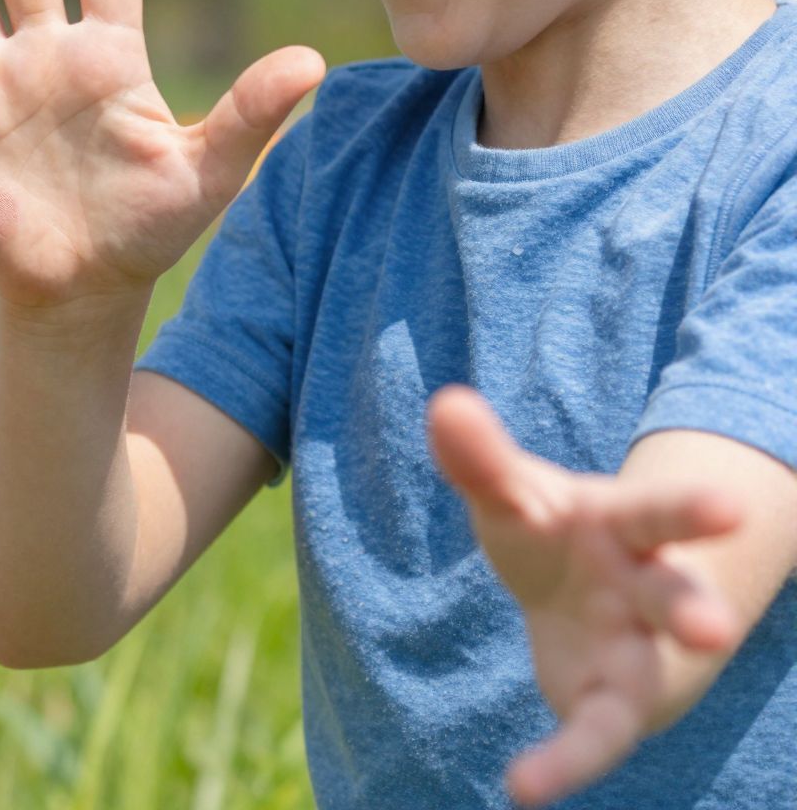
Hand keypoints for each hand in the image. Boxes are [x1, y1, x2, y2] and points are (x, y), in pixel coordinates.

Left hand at [427, 386, 746, 805]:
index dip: (695, 511)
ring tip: (617, 726)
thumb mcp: (517, 493)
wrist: (593, 597)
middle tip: (715, 628)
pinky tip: (523, 786)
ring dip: (630, 704)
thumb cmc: (556, 533)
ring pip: (645, 679)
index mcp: (632, 528)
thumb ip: (481, 458)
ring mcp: (638, 652)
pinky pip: (592, 737)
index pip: (663, 515)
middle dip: (698, 612)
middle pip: (678, 599)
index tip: (729, 509)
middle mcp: (650, 592)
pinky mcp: (610, 703)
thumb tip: (444, 403)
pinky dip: (562, 763)